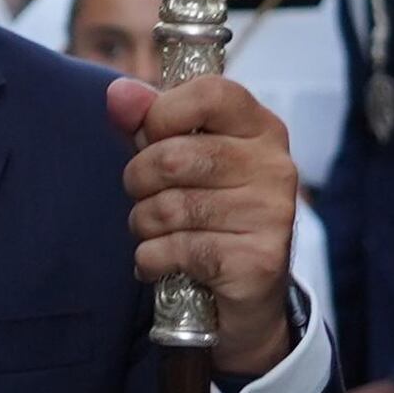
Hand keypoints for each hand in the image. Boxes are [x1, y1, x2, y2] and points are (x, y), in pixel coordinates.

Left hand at [104, 71, 299, 380]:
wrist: (248, 299)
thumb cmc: (210, 214)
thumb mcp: (182, 158)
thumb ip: (149, 121)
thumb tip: (118, 93)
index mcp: (260, 128)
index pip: (209, 93)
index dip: (162, 114)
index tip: (152, 137)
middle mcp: (274, 166)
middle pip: (173, 157)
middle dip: (138, 180)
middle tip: (146, 196)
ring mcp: (271, 215)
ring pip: (169, 208)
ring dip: (144, 224)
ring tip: (157, 233)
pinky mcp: (257, 262)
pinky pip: (175, 250)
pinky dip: (152, 259)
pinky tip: (164, 263)